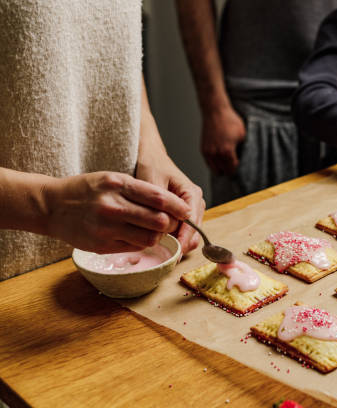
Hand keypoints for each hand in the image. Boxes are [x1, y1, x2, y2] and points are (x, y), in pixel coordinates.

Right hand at [43, 172, 189, 253]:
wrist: (51, 206)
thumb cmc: (87, 190)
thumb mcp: (112, 179)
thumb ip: (140, 189)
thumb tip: (171, 204)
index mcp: (118, 185)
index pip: (159, 198)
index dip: (178, 206)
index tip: (186, 210)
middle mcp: (113, 206)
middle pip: (159, 221)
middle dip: (171, 223)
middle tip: (171, 222)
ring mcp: (107, 228)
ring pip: (150, 238)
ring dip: (158, 235)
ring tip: (155, 230)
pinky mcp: (102, 245)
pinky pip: (135, 247)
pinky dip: (143, 242)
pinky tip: (138, 235)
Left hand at [136, 155, 205, 254]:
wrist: (150, 157)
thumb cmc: (151, 165)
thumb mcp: (151, 181)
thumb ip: (158, 204)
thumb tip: (163, 226)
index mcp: (192, 193)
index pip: (193, 221)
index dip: (184, 237)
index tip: (176, 251)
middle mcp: (195, 203)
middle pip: (195, 231)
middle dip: (183, 244)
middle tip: (169, 257)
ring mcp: (190, 210)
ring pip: (190, 234)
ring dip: (179, 243)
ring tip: (164, 252)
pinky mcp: (182, 215)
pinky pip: (182, 232)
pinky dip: (174, 239)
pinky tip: (161, 244)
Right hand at [201, 107, 245, 174]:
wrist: (215, 111)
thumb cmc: (230, 121)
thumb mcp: (242, 135)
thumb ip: (242, 149)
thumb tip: (243, 159)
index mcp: (227, 151)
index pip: (233, 170)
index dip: (238, 169)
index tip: (241, 166)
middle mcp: (216, 154)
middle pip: (224, 172)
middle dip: (230, 170)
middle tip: (235, 164)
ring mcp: (208, 152)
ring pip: (215, 170)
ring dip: (222, 168)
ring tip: (228, 162)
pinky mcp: (203, 150)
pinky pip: (209, 164)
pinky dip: (215, 164)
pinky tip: (221, 158)